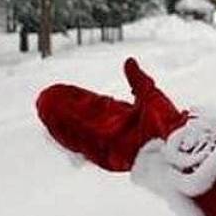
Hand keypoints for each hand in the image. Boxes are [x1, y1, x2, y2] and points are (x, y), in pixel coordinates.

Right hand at [36, 58, 187, 171]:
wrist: (173, 142)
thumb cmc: (167, 120)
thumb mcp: (150, 93)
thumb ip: (137, 79)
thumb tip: (129, 61)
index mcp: (122, 116)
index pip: (93, 106)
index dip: (77, 99)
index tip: (62, 91)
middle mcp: (111, 130)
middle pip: (80, 118)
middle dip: (62, 108)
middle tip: (44, 98)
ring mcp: (106, 142)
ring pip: (76, 130)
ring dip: (58, 119)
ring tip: (42, 107)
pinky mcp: (103, 154)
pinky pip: (79, 144)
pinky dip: (64, 134)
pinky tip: (51, 124)